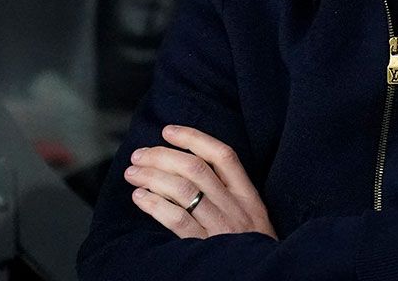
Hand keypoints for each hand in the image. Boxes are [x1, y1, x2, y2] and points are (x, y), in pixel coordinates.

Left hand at [124, 124, 277, 240]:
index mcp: (248, 195)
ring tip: (133, 174)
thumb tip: (187, 169)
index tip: (169, 131)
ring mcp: (221, 226)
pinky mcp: (205, 246)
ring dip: (152, 177)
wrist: (264, 274)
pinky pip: (177, 219)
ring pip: (183, 190)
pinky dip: (154, 204)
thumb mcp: (251, 215)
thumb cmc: (251, 246)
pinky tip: (140, 197)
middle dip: (163, 156)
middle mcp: (235, 206)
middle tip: (140, 155)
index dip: (194, 139)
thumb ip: (229, 194)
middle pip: (196, 169)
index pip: (222, 156)